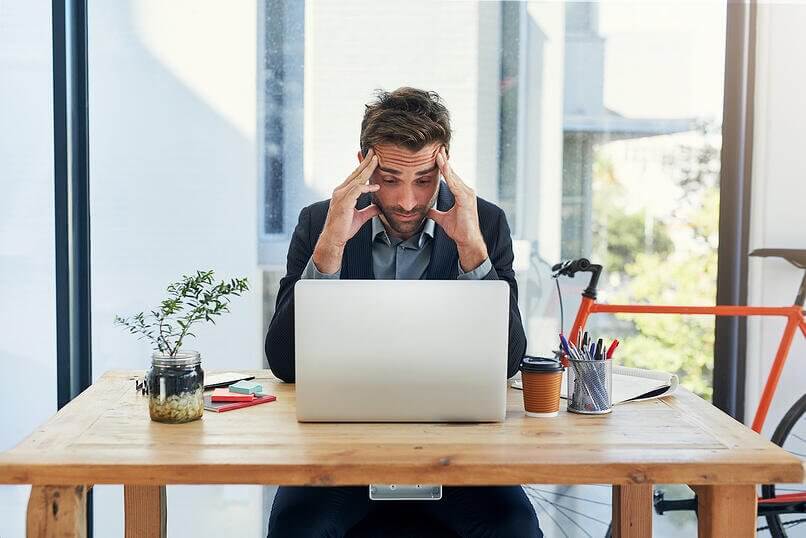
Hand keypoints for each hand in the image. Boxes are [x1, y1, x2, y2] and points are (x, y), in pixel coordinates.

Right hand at [313, 149, 380, 272]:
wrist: (334, 239)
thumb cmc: (344, 229)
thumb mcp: (361, 217)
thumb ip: (369, 210)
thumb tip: (379, 207)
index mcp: (343, 192)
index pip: (354, 176)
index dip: (363, 167)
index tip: (372, 159)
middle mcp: (340, 191)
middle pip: (355, 173)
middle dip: (366, 161)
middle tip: (375, 151)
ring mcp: (340, 195)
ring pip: (357, 178)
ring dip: (368, 169)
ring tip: (377, 160)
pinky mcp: (344, 202)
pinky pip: (357, 190)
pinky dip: (367, 187)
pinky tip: (376, 187)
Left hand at [427, 147, 488, 271]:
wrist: (467, 240)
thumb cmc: (459, 230)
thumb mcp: (443, 219)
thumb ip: (436, 213)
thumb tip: (427, 211)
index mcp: (462, 194)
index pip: (451, 177)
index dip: (443, 166)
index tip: (436, 156)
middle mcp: (466, 191)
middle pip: (453, 173)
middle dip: (444, 160)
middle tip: (437, 148)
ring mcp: (467, 194)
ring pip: (454, 176)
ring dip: (445, 165)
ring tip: (438, 154)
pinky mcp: (466, 199)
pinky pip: (455, 184)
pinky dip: (449, 175)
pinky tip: (443, 167)